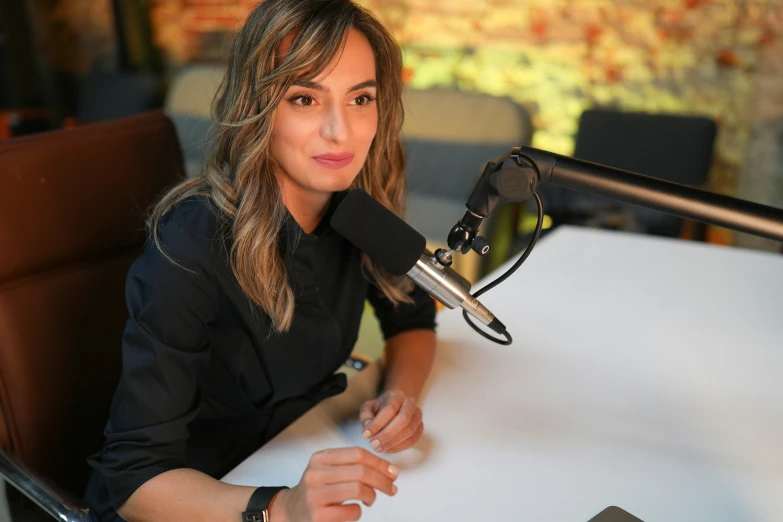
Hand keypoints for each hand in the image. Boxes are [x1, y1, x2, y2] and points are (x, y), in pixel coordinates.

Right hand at [271, 447, 397, 521]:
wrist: (292, 510)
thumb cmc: (318, 489)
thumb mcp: (328, 469)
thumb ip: (352, 464)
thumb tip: (387, 469)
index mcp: (320, 458)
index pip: (357, 454)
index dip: (379, 462)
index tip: (392, 471)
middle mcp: (315, 474)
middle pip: (360, 471)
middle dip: (382, 480)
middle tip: (391, 488)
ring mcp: (315, 496)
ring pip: (357, 488)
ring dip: (372, 495)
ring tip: (371, 499)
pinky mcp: (318, 516)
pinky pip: (352, 511)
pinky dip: (359, 511)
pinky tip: (355, 510)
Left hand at [359, 390, 422, 453]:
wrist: (394, 408)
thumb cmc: (379, 409)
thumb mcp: (368, 408)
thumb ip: (366, 416)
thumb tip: (368, 428)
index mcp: (397, 395)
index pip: (390, 408)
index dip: (377, 423)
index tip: (365, 435)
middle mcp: (410, 403)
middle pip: (403, 419)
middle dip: (387, 434)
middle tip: (373, 445)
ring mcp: (417, 416)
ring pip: (409, 431)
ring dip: (392, 442)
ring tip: (378, 448)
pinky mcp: (420, 428)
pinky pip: (412, 440)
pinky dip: (399, 447)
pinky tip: (387, 449)